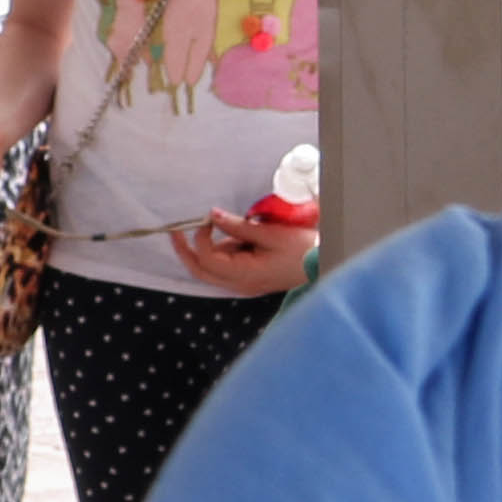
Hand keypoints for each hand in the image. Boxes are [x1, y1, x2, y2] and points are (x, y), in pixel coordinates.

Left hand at [168, 205, 315, 297]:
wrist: (325, 263)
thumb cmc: (303, 250)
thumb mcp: (270, 233)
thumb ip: (238, 227)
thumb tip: (212, 216)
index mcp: (244, 275)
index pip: (207, 259)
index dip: (200, 238)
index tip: (206, 219)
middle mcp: (240, 285)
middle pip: (200, 271)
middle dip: (185, 250)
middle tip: (175, 230)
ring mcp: (244, 285)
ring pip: (210, 270)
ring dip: (206, 249)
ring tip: (221, 228)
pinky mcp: (250, 280)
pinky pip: (224, 268)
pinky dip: (221, 252)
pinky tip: (233, 238)